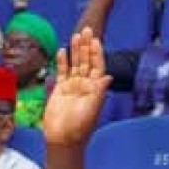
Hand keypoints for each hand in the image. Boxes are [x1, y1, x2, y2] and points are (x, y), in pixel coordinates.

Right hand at [43, 28, 111, 146]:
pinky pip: (62, 72)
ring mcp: (72, 86)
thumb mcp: (92, 108)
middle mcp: (85, 85)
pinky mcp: (60, 90)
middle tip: (86, 29)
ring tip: (75, 35)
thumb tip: (108, 76)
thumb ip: (99, 91)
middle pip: (86, 61)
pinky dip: (62, 62)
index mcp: (95, 88)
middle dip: (86, 46)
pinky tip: (62, 51)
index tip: (96, 40)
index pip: (97, 66)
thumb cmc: (80, 127)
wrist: (63, 139)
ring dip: (75, 50)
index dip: (97, 52)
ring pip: (74, 64)